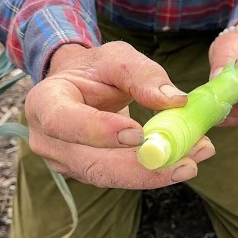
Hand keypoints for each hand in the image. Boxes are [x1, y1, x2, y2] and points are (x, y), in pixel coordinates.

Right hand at [24, 41, 215, 187]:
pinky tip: (182, 163)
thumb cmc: (95, 69)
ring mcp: (64, 163)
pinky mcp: (85, 174)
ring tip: (192, 162)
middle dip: (140, 166)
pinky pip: (118, 179)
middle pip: (90, 163)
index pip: (64, 122)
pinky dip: (150, 173)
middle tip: (185, 161)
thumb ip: (144, 75)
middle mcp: (47, 140)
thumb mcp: (117, 58)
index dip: (98, 131)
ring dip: (152, 174)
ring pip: (107, 177)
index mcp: (45, 102)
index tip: (137, 134)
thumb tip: (176, 101)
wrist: (79, 86)